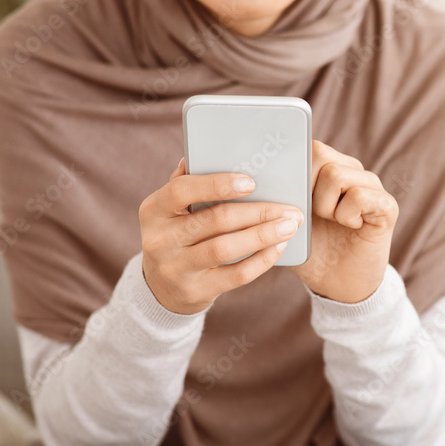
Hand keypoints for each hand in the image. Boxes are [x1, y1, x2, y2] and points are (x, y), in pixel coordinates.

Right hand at [137, 158, 305, 313]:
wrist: (162, 288)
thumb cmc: (177, 235)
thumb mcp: (171, 209)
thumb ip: (186, 183)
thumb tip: (196, 154)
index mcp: (154, 210)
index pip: (181, 190)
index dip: (217, 185)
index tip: (251, 182)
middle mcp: (160, 239)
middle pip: (214, 220)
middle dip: (257, 212)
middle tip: (288, 208)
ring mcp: (176, 268)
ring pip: (225, 248)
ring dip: (263, 235)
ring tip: (290, 225)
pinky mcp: (196, 290)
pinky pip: (235, 275)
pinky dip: (261, 260)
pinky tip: (279, 247)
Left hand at [288, 140, 398, 303]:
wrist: (337, 285)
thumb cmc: (311, 251)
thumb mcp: (286, 220)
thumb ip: (278, 195)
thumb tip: (258, 173)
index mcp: (327, 169)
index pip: (307, 146)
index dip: (292, 166)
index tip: (286, 194)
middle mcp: (351, 171)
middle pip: (320, 154)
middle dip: (306, 188)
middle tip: (311, 213)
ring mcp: (371, 186)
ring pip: (336, 174)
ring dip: (325, 206)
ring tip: (332, 221)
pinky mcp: (387, 205)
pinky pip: (358, 196)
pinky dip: (346, 215)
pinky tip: (351, 227)